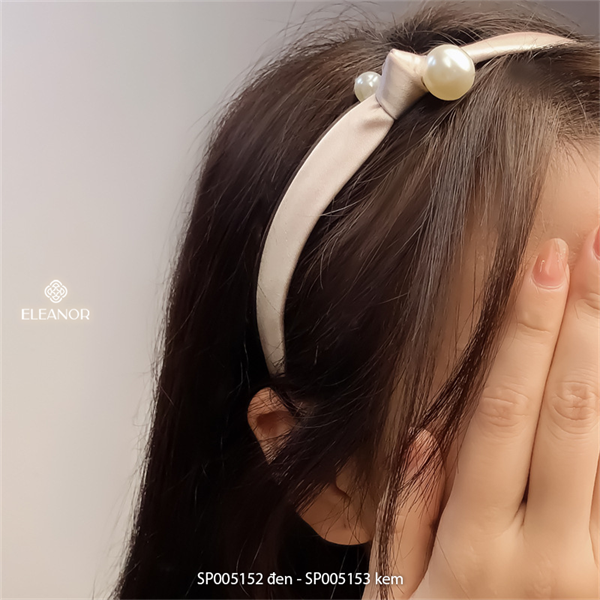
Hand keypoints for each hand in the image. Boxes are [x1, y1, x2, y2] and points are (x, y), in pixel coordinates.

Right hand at [364, 226, 599, 597]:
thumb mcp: (394, 596)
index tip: (540, 267)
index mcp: (472, 547)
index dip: (521, 334)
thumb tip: (427, 430)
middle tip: (592, 248)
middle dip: (582, 323)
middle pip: (570, 413)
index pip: (499, 409)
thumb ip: (410, 511)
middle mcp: (545, 557)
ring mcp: (597, 578)